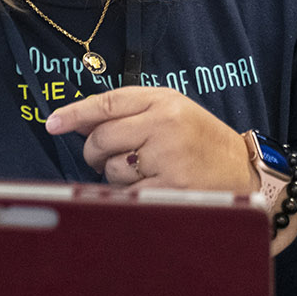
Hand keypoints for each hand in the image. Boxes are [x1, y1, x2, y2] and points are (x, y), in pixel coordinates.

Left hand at [45, 86, 254, 193]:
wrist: (244, 171)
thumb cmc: (202, 141)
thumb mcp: (173, 111)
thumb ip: (129, 111)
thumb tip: (75, 122)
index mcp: (164, 101)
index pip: (107, 103)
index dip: (75, 114)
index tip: (52, 123)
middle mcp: (165, 124)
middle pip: (101, 139)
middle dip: (96, 153)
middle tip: (111, 158)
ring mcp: (167, 157)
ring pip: (111, 170)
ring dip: (118, 176)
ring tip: (148, 172)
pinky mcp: (170, 187)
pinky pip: (128, 194)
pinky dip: (132, 194)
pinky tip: (154, 187)